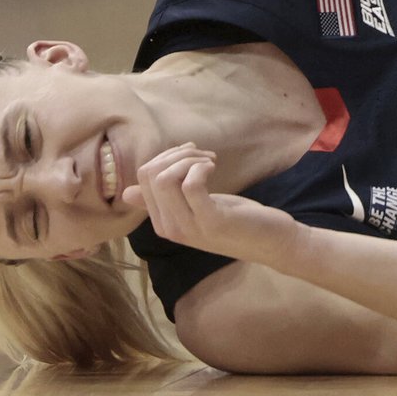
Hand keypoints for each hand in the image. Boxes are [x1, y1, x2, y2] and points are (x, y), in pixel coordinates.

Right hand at [121, 143, 306, 266]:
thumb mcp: (195, 207)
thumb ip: (166, 199)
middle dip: (176, 154)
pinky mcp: (210, 220)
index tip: (191, 155)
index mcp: (161, 222)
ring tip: (210, 162)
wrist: (269, 242)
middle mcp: (169, 228)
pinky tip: (214, 168)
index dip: (166, 157)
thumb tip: (126, 192)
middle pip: (151, 175)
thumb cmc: (234, 220)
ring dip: (189, 159)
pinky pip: (191, 184)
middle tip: (203, 157)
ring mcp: (188, 226)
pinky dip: (200, 167)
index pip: (143, 178)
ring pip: (164, 178)